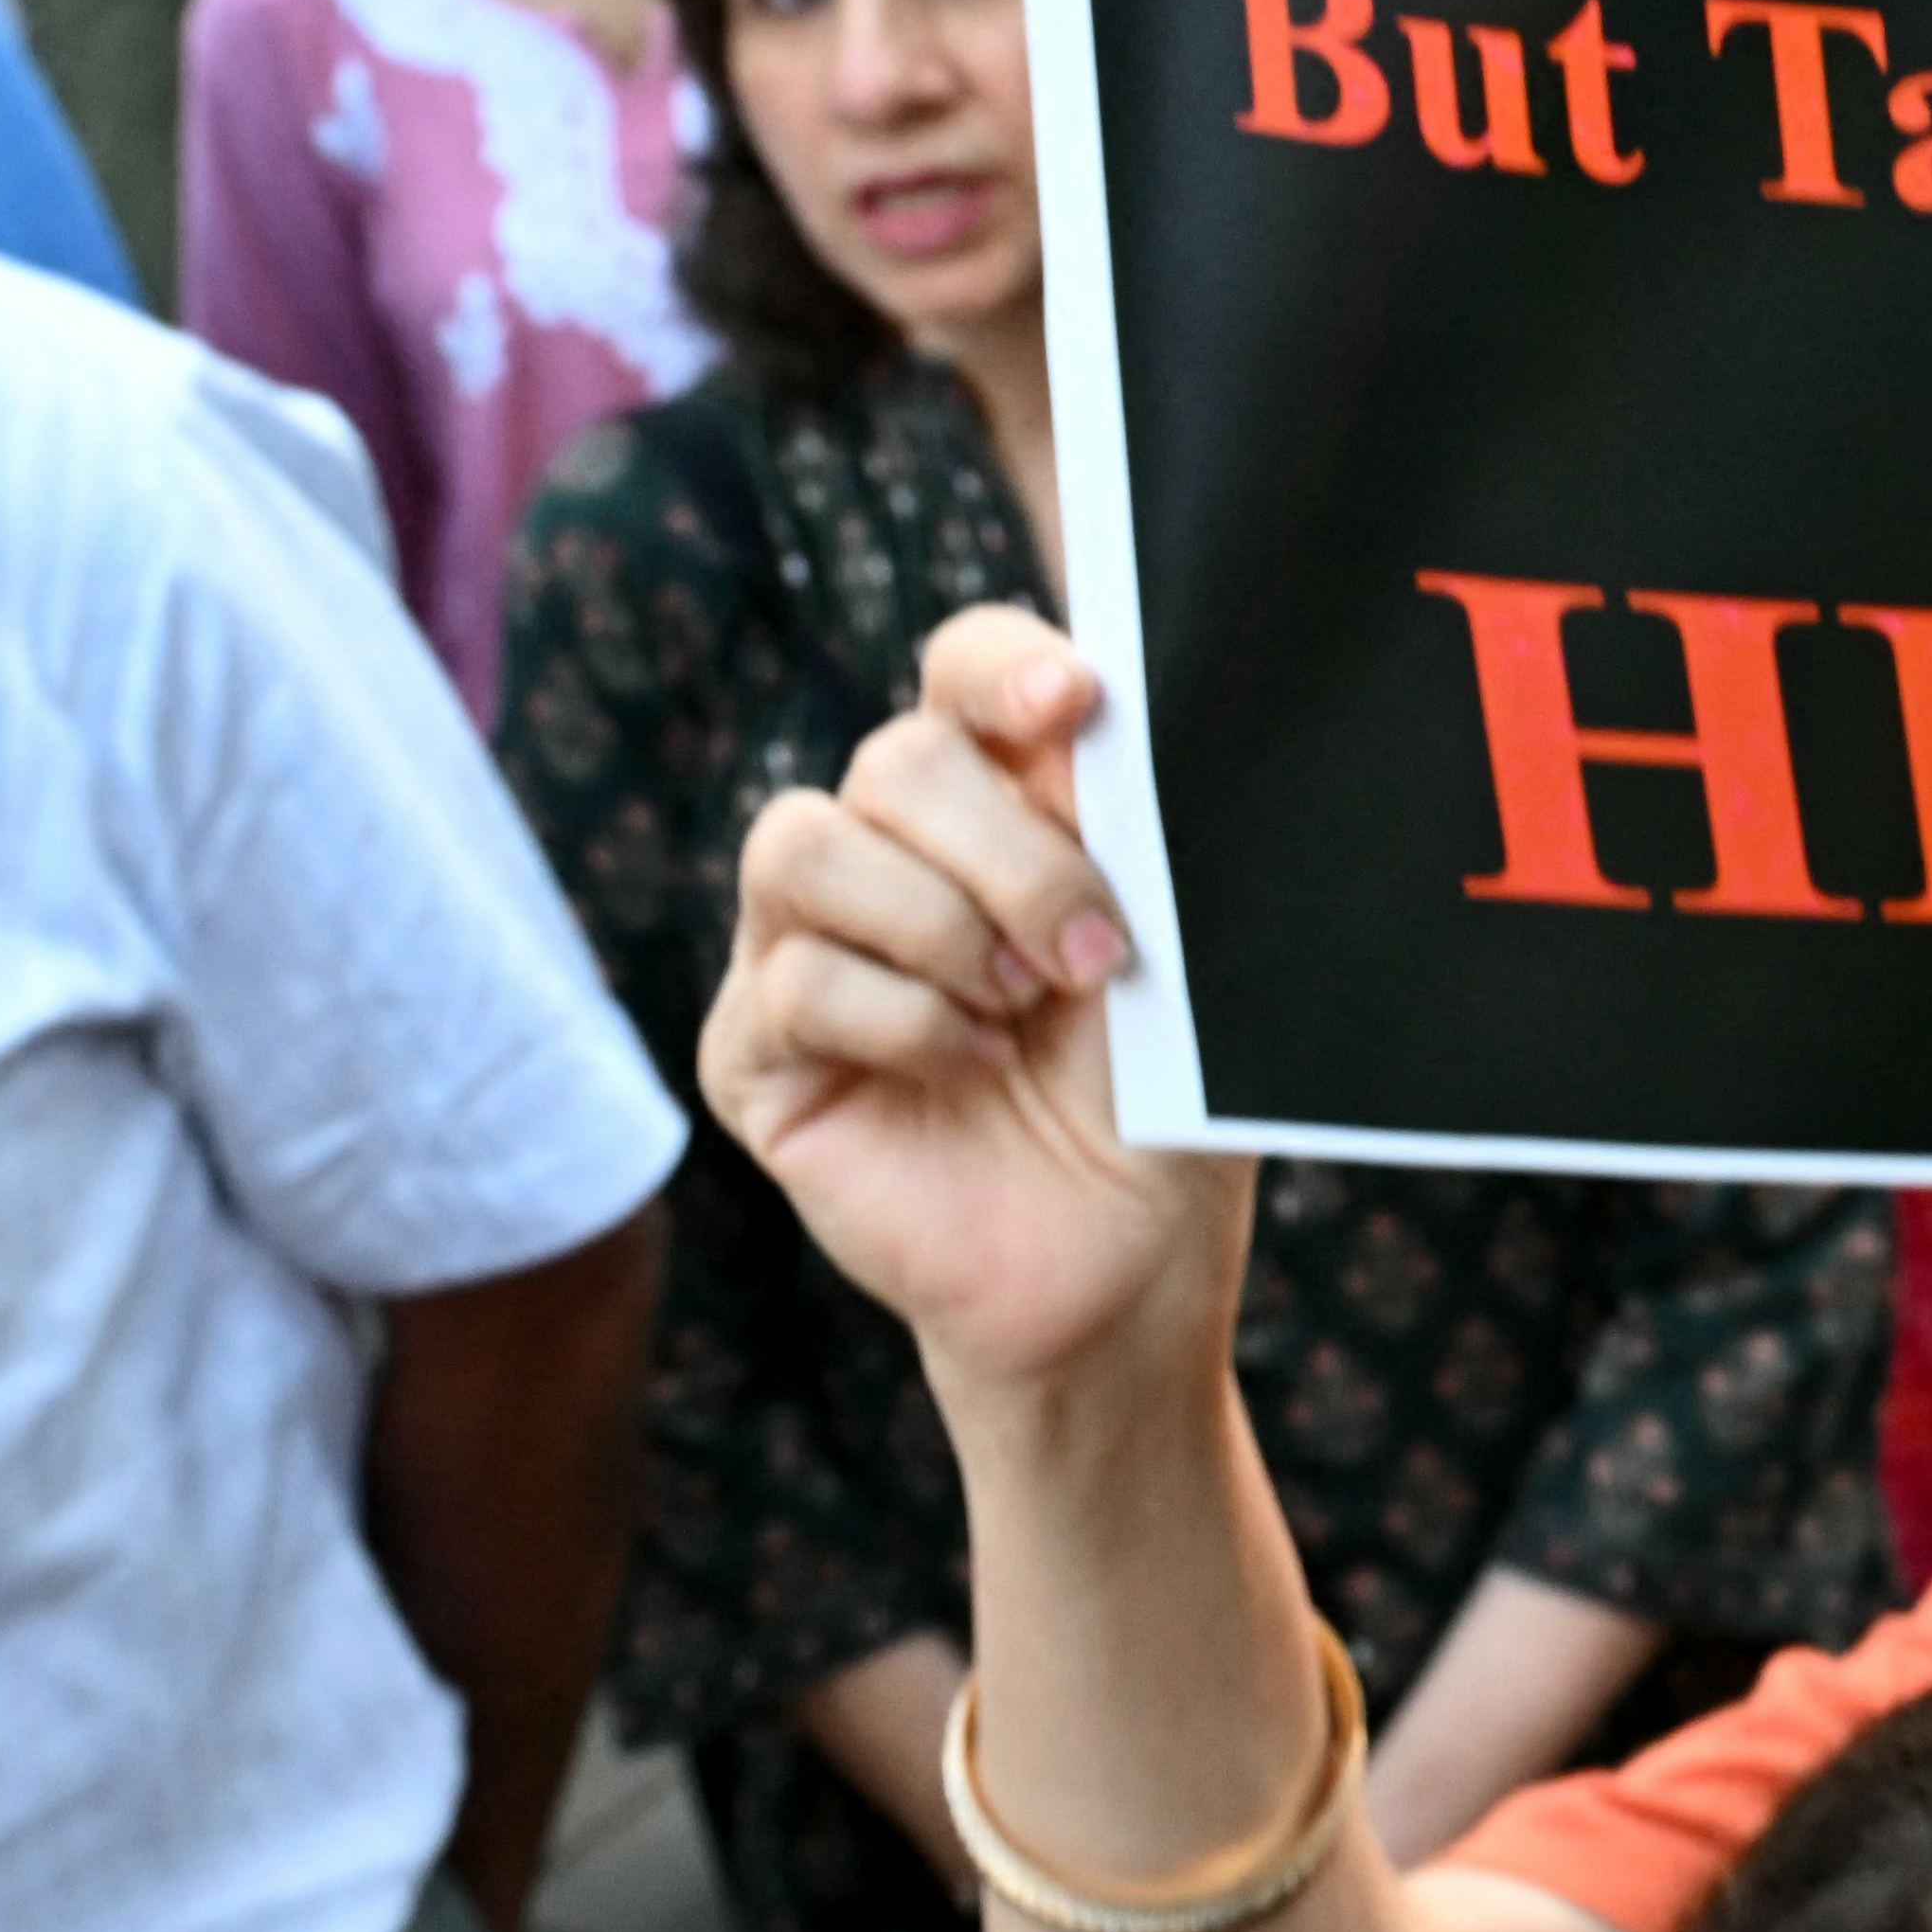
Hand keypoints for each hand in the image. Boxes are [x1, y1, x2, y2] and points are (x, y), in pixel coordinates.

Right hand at [703, 607, 1246, 1408]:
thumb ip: (1139, 835)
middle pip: (894, 759)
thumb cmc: (1159, 1098)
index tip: (1075, 706)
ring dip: (936, 926)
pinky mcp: (754, 1052)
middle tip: (1088, 953)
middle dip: (1008, 851)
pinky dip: (904, 1025)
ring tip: (1018, 1006)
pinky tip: (972, 1072)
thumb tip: (1119, 723)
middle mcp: (889, 853)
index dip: (1004, 668)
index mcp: (1002, 803)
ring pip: (803, 846)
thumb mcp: (1177, 951)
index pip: (963, 671)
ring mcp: (803, 947)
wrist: (1125, 1263)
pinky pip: (792, 984)